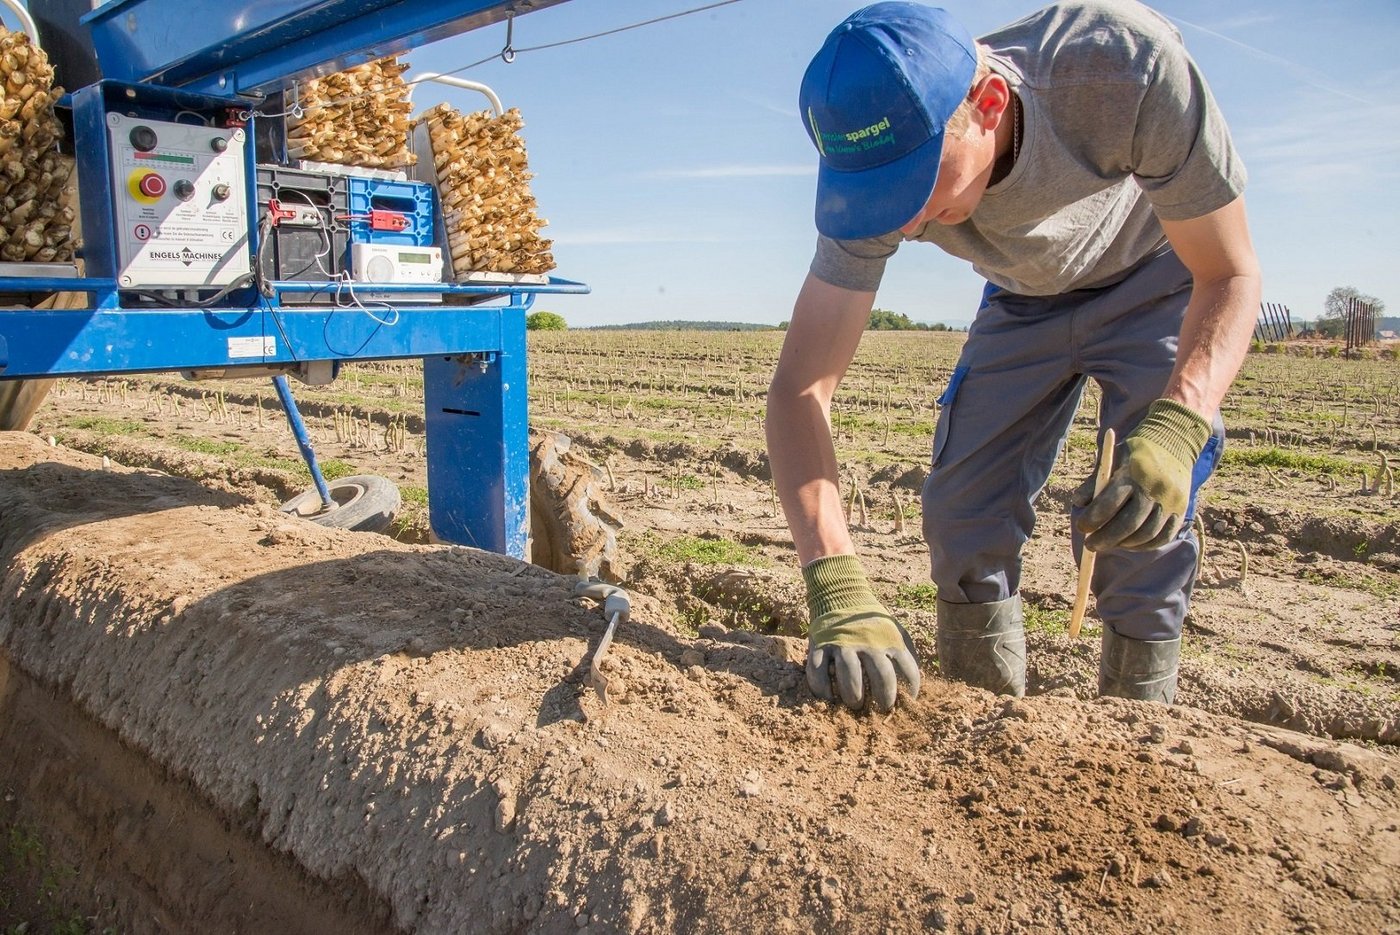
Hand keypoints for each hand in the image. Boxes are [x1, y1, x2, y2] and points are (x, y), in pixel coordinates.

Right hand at [802, 555, 920, 711]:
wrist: (840, 594)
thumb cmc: (871, 622)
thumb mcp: (895, 630)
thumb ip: (906, 652)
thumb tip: (913, 683)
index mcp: (890, 641)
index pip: (907, 671)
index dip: (909, 692)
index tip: (905, 704)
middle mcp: (869, 643)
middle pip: (881, 677)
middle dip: (883, 699)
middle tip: (880, 709)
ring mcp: (843, 644)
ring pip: (849, 676)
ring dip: (853, 696)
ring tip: (854, 704)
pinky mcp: (820, 644)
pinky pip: (818, 672)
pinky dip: (822, 689)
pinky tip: (828, 697)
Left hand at [1075, 399, 1210, 550]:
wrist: (1174, 442)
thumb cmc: (1135, 453)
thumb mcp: (1111, 458)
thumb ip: (1094, 481)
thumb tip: (1077, 503)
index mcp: (1132, 474)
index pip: (1109, 504)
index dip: (1092, 519)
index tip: (1081, 528)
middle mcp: (1154, 489)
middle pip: (1128, 524)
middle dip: (1106, 538)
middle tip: (1091, 545)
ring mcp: (1170, 502)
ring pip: (1146, 534)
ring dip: (1125, 544)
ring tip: (1111, 543)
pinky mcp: (1181, 510)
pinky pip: (1163, 536)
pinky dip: (1145, 545)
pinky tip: (1131, 544)